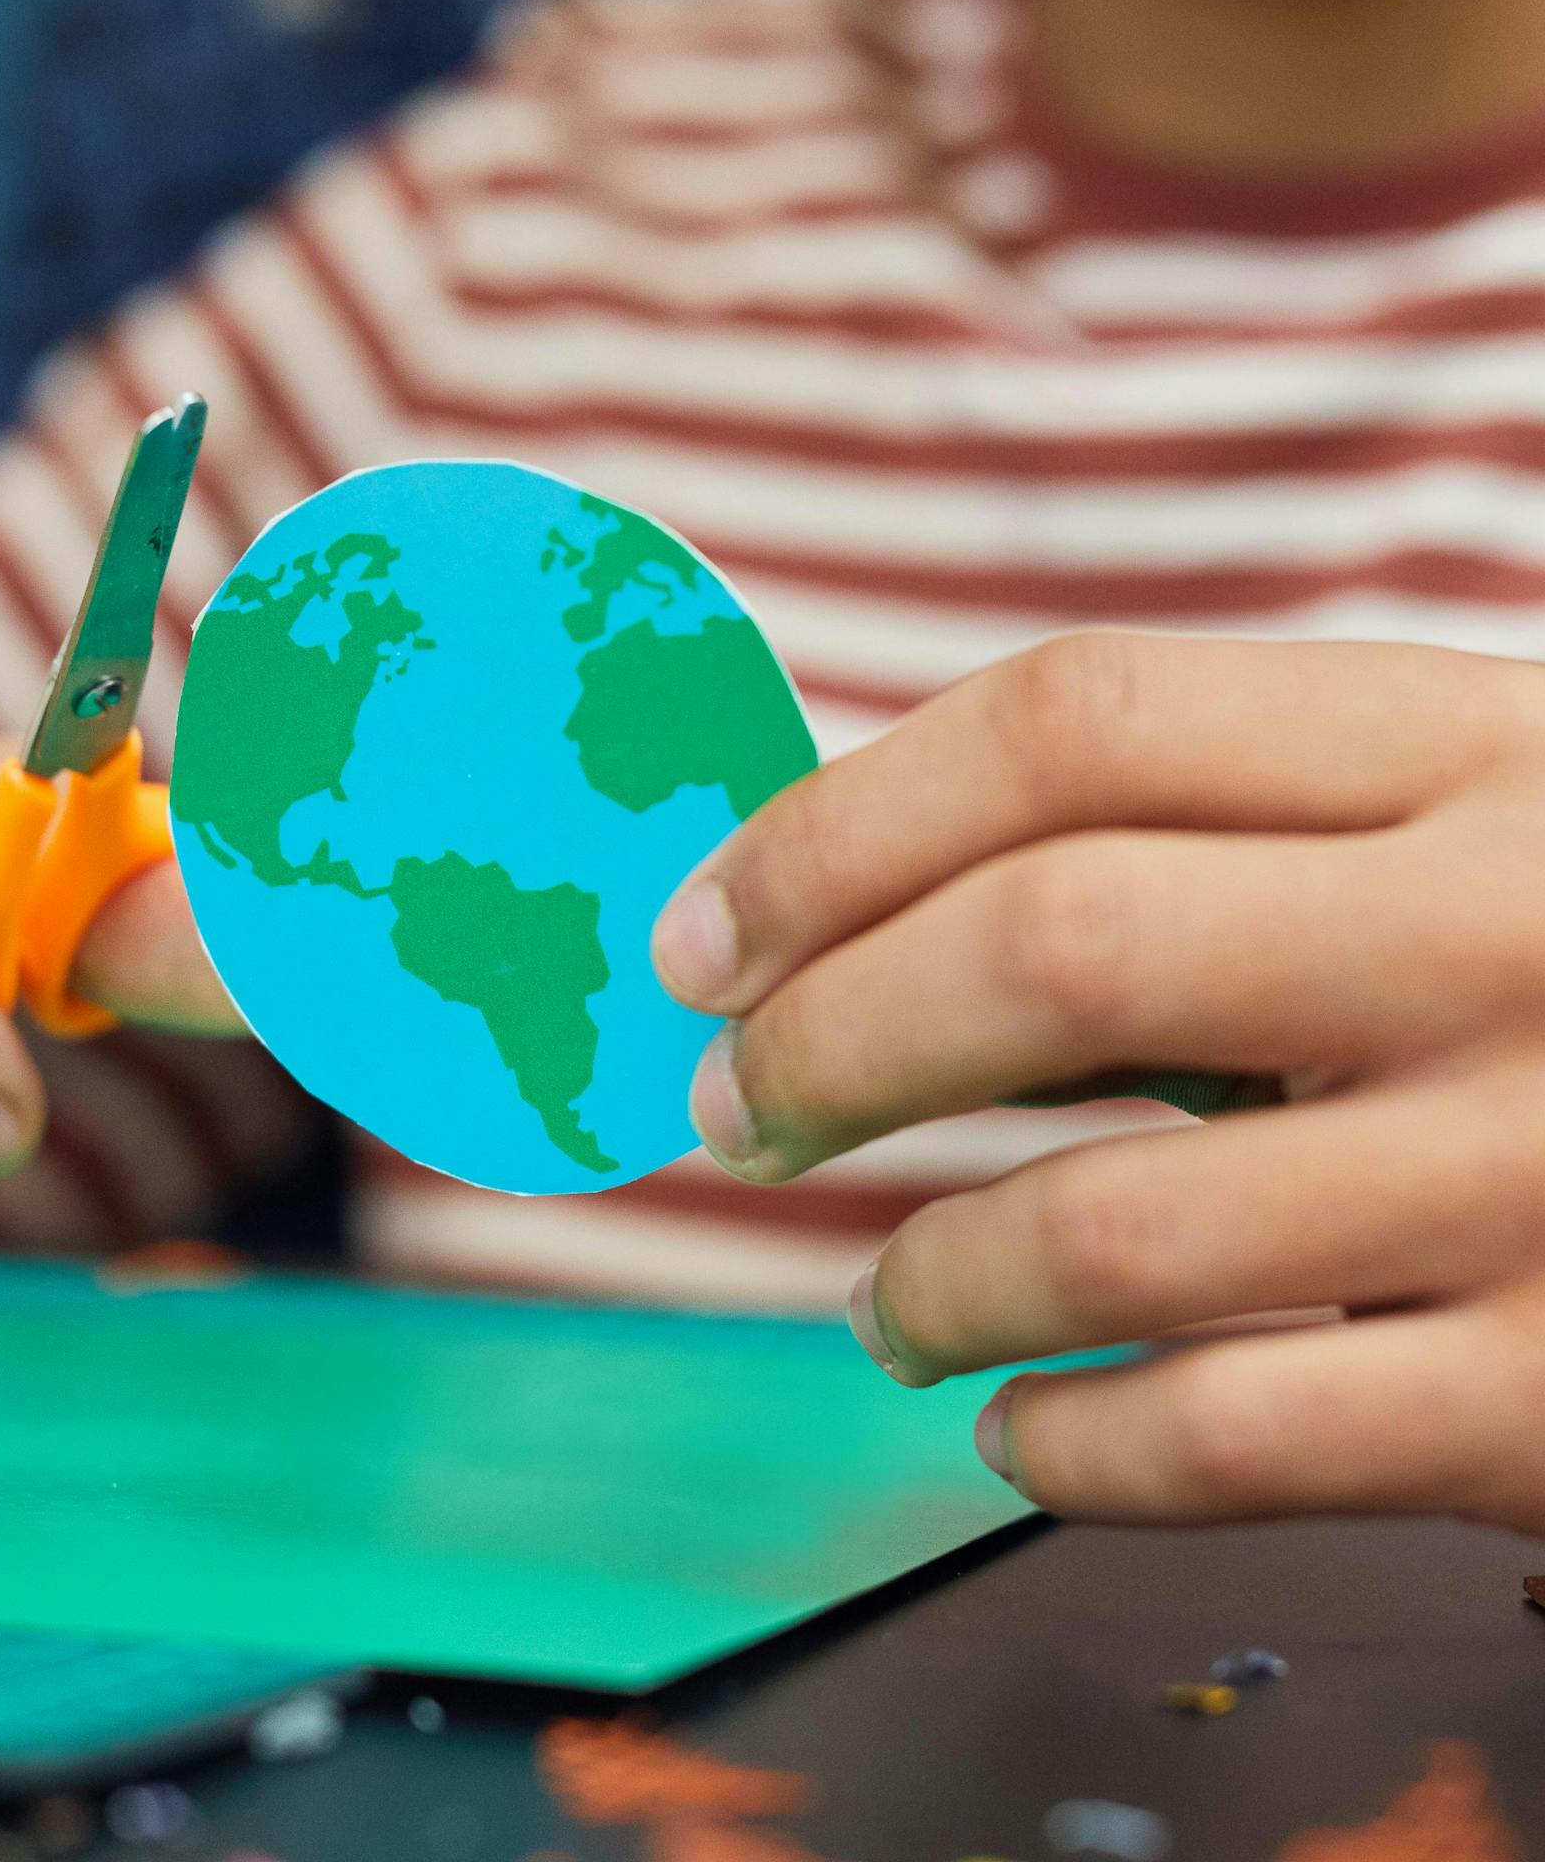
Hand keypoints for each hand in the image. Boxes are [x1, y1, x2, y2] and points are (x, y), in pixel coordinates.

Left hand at [652, 631, 1544, 1534]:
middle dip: (826, 1036)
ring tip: (881, 1300)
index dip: (840, 824)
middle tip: (726, 1107)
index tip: (703, 929)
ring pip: (1112, 1221)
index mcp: (1474, 748)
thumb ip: (1209, 845)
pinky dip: (1067, 1444)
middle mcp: (1514, 934)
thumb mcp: (1460, 835)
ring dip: (926, 1274)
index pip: (1076, 722)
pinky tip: (1020, 1426)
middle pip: (1055, 946)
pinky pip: (1226, 1436)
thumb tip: (844, 908)